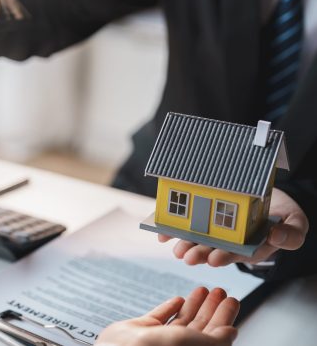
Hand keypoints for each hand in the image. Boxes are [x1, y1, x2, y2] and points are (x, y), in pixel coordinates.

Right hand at [97, 287, 239, 345]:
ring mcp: (161, 339)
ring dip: (194, 304)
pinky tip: (178, 300)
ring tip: (202, 289)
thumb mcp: (198, 343)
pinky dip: (170, 307)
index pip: (216, 334)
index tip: (232, 300)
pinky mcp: (144, 330)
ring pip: (183, 319)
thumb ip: (217, 339)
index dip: (225, 316)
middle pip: (201, 325)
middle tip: (219, 291)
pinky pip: (161, 317)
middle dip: (211, 307)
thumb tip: (232, 332)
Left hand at [158, 188, 308, 266]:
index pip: (239, 254)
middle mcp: (233, 243)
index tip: (215, 258)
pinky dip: (174, 230)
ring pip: (200, 241)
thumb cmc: (284, 215)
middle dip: (201, 254)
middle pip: (215, 250)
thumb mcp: (295, 223)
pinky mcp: (205, 221)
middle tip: (189, 257)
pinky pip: (188, 227)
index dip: (226, 256)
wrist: (272, 199)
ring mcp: (218, 233)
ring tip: (178, 250)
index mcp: (254, 246)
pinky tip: (162, 234)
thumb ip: (291, 234)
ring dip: (187, 245)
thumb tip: (279, 237)